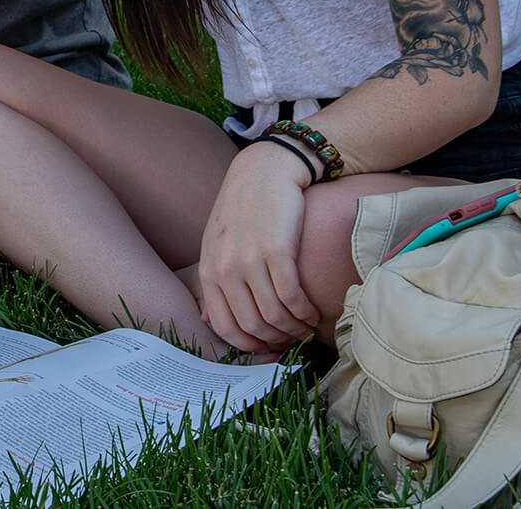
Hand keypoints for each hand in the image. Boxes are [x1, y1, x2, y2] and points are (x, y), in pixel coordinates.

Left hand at [196, 145, 320, 353]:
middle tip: (294, 339)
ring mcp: (249, 259)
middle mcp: (224, 268)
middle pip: (252, 324)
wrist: (262, 172)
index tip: (269, 348)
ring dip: (295, 327)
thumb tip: (209, 321)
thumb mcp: (217, 245)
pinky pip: (291, 295)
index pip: (224, 326)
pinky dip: (304, 310)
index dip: (249, 345)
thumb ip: (214, 282)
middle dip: (277, 339)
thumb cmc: (242, 211)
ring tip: (307, 325)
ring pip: (274, 314)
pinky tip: (312, 311)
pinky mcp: (276, 249)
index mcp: (208, 271)